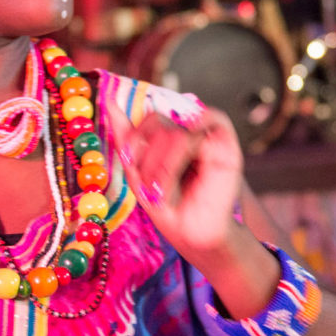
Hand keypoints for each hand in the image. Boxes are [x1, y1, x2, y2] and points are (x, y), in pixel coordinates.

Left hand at [111, 107, 242, 257]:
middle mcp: (186, 131)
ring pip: (178, 128)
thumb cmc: (169, 208)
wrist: (195, 235)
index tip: (130, 164)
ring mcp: (206, 136)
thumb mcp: (139, 173)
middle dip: (147, 156)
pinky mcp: (226, 144)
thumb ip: (127, 137)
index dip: (134, 137)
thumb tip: (110, 100)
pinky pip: (213, 118)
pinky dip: (199, 122)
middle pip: (158, 121)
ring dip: (164, 163)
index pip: (147, 118)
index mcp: (166, 137)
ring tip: (162, 191)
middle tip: (149, 187)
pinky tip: (190, 144)